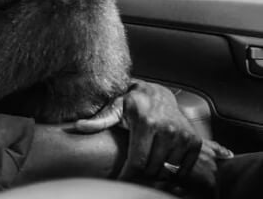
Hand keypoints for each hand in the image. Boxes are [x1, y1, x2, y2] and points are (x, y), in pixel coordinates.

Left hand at [73, 81, 233, 193]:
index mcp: (146, 123)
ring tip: (146, 162)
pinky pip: (183, 169)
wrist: (158, 93)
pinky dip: (173, 171)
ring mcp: (182, 136)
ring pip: (167, 170)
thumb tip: (78, 125)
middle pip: (152, 168)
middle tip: (134, 167)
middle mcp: (167, 129)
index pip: (137, 161)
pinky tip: (161, 162)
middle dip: (140, 172)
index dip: (128, 174)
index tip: (120, 179)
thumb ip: (100, 120)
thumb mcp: (115, 107)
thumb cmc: (133, 101)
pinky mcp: (193, 142)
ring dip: (156, 171)